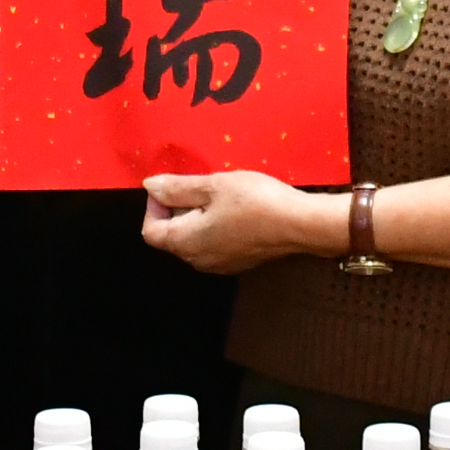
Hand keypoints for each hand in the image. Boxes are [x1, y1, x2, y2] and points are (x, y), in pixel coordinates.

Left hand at [137, 169, 337, 273]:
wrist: (299, 225)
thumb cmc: (254, 201)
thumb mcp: (214, 186)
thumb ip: (178, 188)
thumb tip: (149, 186)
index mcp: (185, 242)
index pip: (150, 231)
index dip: (154, 206)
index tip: (175, 185)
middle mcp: (197, 260)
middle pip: (171, 236)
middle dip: (177, 209)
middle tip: (200, 184)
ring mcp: (218, 265)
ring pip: (193, 240)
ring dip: (196, 217)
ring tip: (219, 194)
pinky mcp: (237, 263)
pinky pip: (212, 244)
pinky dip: (213, 226)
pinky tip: (235, 209)